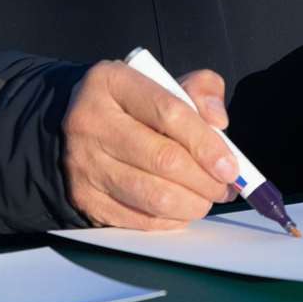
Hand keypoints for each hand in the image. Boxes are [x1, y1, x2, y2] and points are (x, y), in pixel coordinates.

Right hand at [62, 61, 236, 229]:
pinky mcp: (85, 199)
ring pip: (154, 197)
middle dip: (205, 180)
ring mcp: (84, 163)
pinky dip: (170, 220)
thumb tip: (219, 121)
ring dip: (192, 204)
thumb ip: (199, 90)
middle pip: (163, 159)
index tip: (230, 165)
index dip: (206, 143)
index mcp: (112, 82)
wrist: (72, 125)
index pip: (169, 112)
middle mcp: (91, 121)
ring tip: (207, 198)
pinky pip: (139, 220)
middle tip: (224, 186)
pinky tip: (181, 209)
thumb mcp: (161, 81)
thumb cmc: (129, 104)